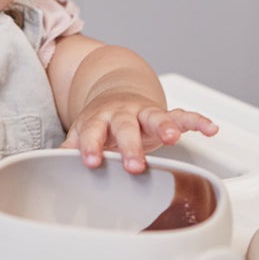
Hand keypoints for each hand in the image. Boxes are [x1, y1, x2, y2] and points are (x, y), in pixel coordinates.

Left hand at [61, 91, 217, 173]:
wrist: (116, 93)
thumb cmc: (100, 121)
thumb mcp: (82, 133)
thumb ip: (71, 149)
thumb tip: (48, 167)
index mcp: (99, 118)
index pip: (93, 132)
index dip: (92, 146)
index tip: (91, 161)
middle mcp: (123, 113)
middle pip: (126, 127)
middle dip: (130, 146)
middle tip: (133, 165)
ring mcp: (145, 112)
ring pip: (155, 117)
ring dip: (164, 126)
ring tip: (171, 137)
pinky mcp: (166, 114)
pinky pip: (184, 116)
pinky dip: (198, 121)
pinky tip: (210, 129)